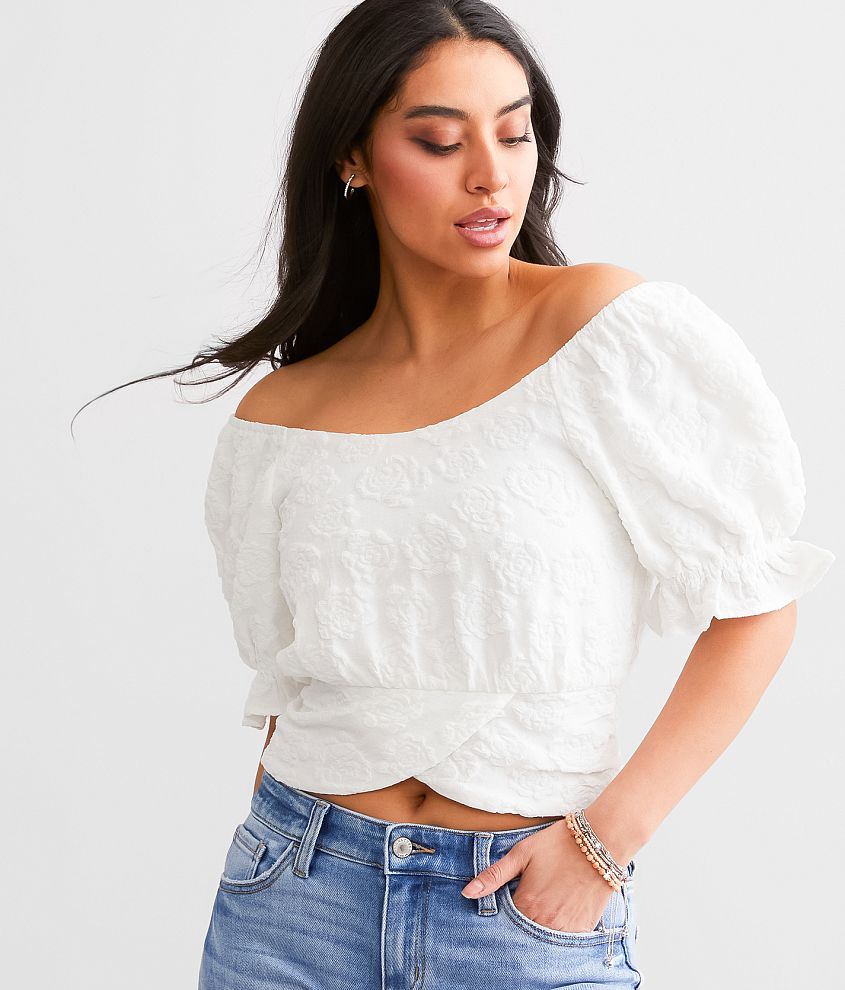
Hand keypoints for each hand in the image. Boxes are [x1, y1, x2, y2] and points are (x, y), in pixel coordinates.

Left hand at [460, 819, 614, 932]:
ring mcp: (566, 929)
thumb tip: (466, 892)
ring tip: (545, 903)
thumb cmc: (558, 844)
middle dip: (520, 923)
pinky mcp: (584, 929)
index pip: (504, 923)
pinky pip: (565, 940)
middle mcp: (545, 922)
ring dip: (540, 926)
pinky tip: (560, 909)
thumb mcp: (521, 854)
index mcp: (526, 904)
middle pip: (524, 933)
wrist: (600, 842)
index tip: (509, 901)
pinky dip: (560, 929)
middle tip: (530, 900)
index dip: (503, 913)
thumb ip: (493, 876)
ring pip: (544, 939)